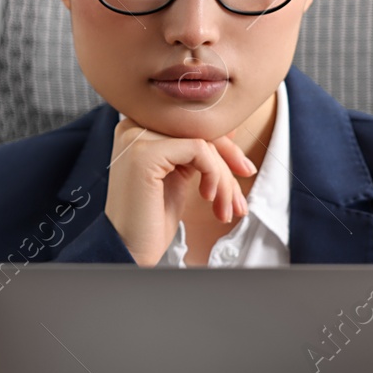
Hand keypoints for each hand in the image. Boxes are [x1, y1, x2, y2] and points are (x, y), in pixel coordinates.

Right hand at [103, 116, 255, 266]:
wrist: (129, 249)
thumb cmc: (152, 218)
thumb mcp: (180, 176)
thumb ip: (196, 150)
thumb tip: (229, 127)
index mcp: (139, 127)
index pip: (192, 123)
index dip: (224, 147)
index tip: (243, 171)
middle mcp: (134, 126)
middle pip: (199, 128)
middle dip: (229, 163)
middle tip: (239, 196)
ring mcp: (137, 137)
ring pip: (203, 141)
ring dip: (223, 178)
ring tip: (224, 207)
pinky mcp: (145, 152)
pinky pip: (198, 150)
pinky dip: (213, 174)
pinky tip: (206, 197)